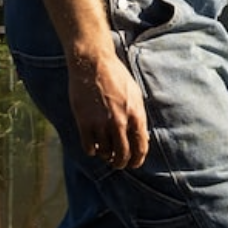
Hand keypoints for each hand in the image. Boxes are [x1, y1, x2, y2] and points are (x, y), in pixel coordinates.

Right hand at [69, 46, 148, 170]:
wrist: (93, 63)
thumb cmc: (116, 77)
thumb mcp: (135, 95)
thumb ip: (139, 117)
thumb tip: (144, 138)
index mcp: (136, 115)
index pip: (140, 148)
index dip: (137, 160)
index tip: (133, 164)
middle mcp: (119, 122)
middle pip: (122, 155)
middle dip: (120, 163)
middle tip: (117, 163)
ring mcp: (101, 122)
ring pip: (105, 152)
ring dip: (105, 155)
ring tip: (104, 151)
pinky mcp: (84, 121)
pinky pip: (89, 147)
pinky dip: (92, 150)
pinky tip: (93, 145)